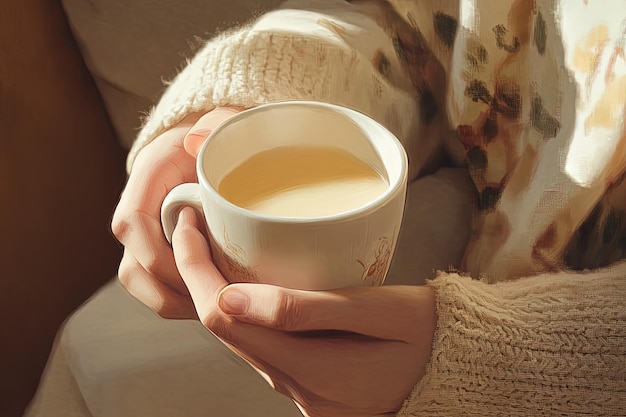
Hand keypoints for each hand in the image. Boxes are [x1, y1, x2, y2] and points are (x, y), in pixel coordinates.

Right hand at [112, 107, 241, 317]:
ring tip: (217, 304)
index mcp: (150, 175)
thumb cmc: (224, 131)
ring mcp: (148, 232)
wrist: (217, 139)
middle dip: (171, 289)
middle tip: (217, 297)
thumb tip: (195, 142)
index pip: (132, 223)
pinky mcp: (161, 247)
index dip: (158, 252)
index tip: (196, 262)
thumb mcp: (224, 120)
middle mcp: (140, 207)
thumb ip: (214, 124)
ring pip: (140, 282)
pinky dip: (181, 299)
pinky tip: (216, 299)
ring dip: (175, 301)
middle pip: (133, 266)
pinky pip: (157, 285)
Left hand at [171, 207, 436, 416]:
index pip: (224, 318)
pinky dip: (250, 316)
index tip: (191, 226)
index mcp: (314, 373)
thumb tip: (229, 297)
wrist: (457, 367)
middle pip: (226, 332)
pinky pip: (266, 350)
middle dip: (201, 278)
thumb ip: (305, 309)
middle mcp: (300, 393)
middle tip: (199, 227)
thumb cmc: (428, 332)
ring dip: (223, 296)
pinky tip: (253, 286)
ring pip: (243, 341)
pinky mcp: (312, 389)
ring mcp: (305, 396)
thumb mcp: (377, 311)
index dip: (196, 270)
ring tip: (219, 248)